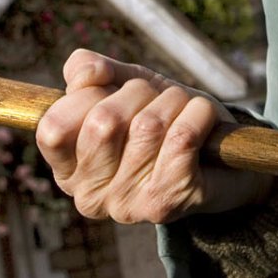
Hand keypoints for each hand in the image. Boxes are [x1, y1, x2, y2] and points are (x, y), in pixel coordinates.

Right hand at [34, 50, 272, 223]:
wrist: (222, 158)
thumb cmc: (163, 119)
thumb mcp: (122, 86)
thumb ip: (93, 71)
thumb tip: (85, 72)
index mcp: (68, 170)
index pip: (55, 127)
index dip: (87, 95)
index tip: (113, 92)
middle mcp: (90, 196)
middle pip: (103, 121)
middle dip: (138, 92)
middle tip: (157, 98)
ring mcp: (127, 205)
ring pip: (148, 126)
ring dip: (174, 101)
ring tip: (183, 108)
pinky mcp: (167, 204)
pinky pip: (182, 137)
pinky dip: (198, 114)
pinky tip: (203, 119)